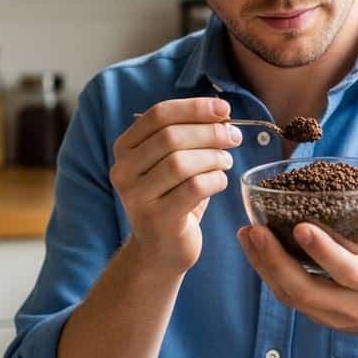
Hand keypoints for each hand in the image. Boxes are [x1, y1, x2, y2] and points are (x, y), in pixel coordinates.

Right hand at [111, 97, 241, 274]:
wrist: (161, 249)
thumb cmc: (174, 197)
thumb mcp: (175, 161)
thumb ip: (190, 135)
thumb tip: (221, 111)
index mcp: (125, 148)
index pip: (158, 115)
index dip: (194, 108)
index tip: (224, 109)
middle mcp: (123, 171)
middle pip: (170, 137)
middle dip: (210, 132)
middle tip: (234, 137)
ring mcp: (136, 197)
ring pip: (181, 163)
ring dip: (213, 157)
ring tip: (226, 161)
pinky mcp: (157, 219)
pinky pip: (194, 188)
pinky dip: (216, 179)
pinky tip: (220, 181)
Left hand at [236, 149, 357, 343]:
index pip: (349, 271)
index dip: (324, 252)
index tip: (301, 227)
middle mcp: (353, 305)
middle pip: (306, 291)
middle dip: (276, 262)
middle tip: (256, 229)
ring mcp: (332, 315)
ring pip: (290, 296)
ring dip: (264, 266)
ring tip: (248, 233)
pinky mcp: (316, 315)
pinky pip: (286, 296)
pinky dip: (266, 272)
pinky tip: (253, 246)